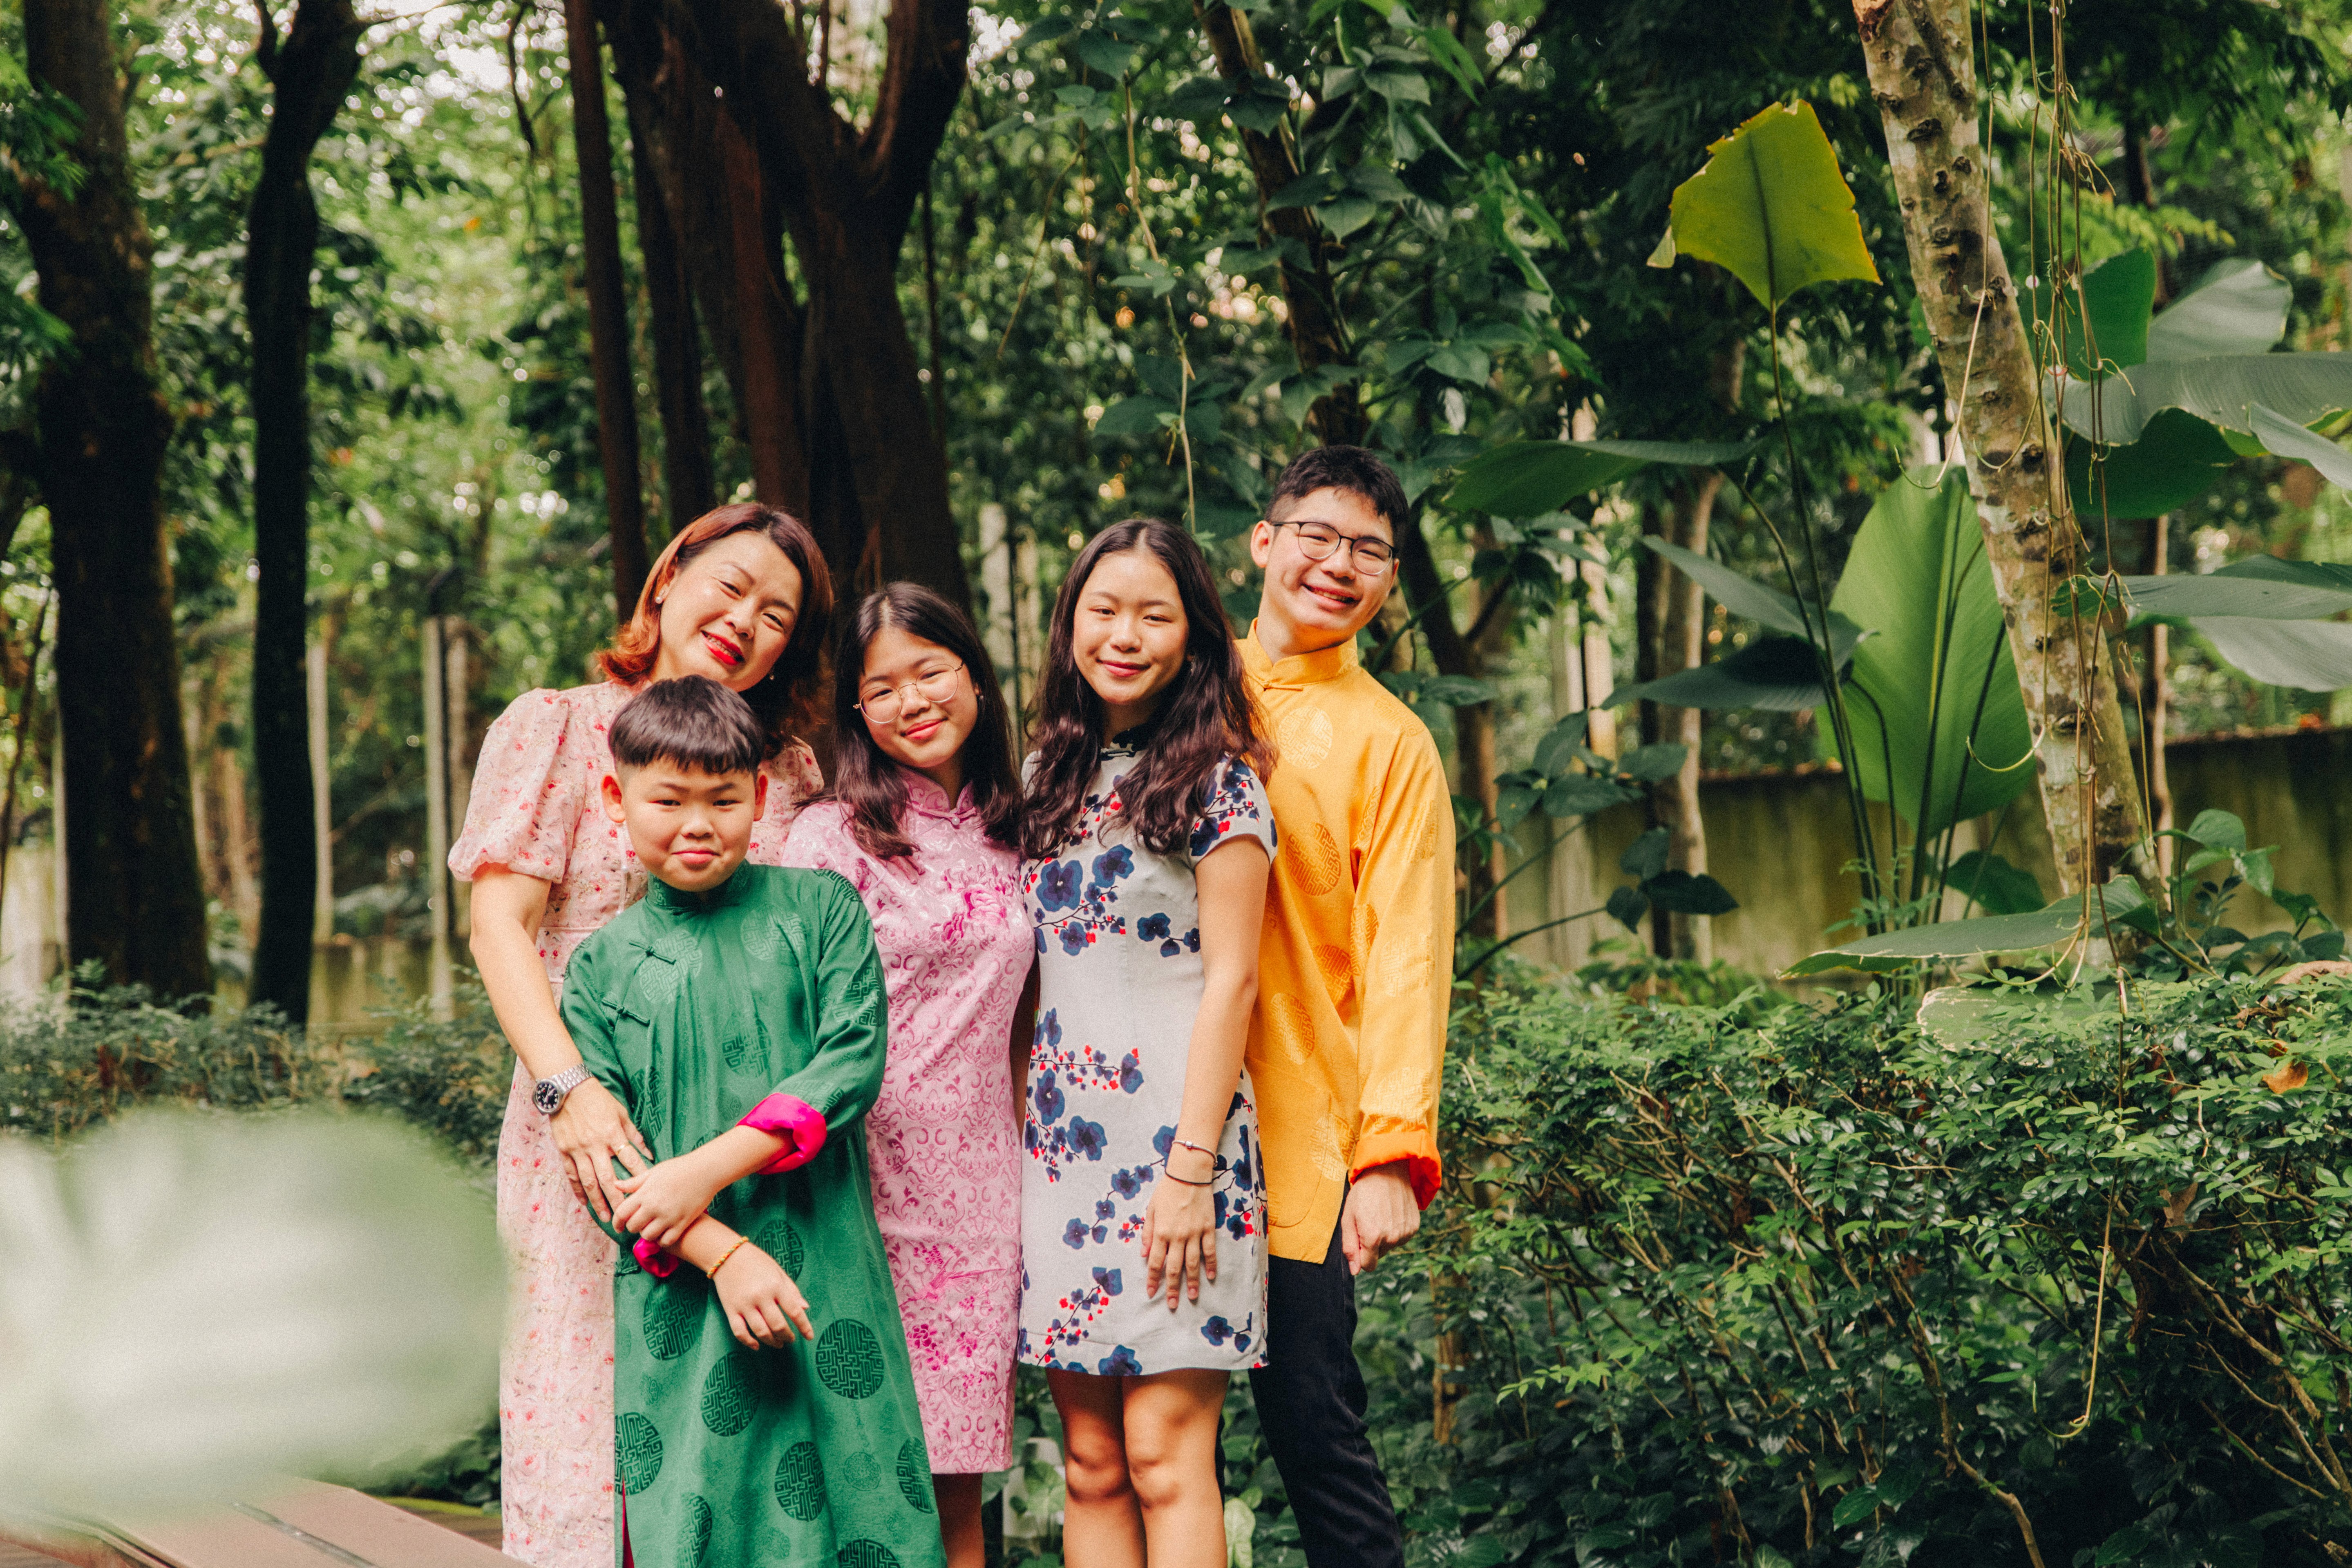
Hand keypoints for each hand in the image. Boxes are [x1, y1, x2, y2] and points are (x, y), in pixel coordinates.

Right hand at [549, 1078, 652, 1223]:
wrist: (567, 1088)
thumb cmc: (598, 1099)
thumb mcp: (620, 1112)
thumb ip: (633, 1134)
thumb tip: (648, 1153)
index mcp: (612, 1134)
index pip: (629, 1159)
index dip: (639, 1176)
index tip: (647, 1191)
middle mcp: (595, 1145)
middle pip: (608, 1178)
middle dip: (617, 1199)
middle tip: (625, 1217)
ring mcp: (577, 1149)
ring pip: (588, 1181)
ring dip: (597, 1201)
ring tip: (605, 1217)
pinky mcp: (564, 1151)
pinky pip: (571, 1175)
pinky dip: (578, 1190)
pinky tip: (584, 1202)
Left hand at [614, 1148, 724, 1249]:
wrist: (706, 1170)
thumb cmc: (680, 1168)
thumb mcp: (654, 1172)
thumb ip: (634, 1182)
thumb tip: (616, 1185)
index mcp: (645, 1193)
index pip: (622, 1213)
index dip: (616, 1222)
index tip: (618, 1226)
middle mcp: (654, 1206)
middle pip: (633, 1227)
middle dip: (633, 1227)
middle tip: (639, 1223)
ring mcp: (669, 1216)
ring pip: (648, 1236)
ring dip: (647, 1234)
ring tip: (652, 1227)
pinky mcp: (682, 1223)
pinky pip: (666, 1241)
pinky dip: (662, 1240)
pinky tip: (664, 1234)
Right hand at [712, 1242, 813, 1348]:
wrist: (726, 1255)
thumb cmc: (757, 1262)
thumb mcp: (778, 1271)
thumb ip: (792, 1291)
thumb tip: (805, 1308)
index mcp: (776, 1285)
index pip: (794, 1311)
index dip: (804, 1326)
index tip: (809, 1337)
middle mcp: (761, 1296)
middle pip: (778, 1325)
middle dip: (787, 1336)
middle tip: (791, 1340)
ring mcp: (744, 1304)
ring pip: (760, 1331)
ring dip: (772, 1341)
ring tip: (778, 1343)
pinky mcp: (730, 1309)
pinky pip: (739, 1331)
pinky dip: (748, 1342)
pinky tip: (756, 1345)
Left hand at [1140, 1157, 1218, 1309]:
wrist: (1188, 1174)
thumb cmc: (1167, 1190)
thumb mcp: (1151, 1210)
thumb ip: (1148, 1233)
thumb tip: (1144, 1254)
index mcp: (1161, 1232)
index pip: (1155, 1262)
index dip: (1153, 1279)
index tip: (1151, 1293)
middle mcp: (1178, 1236)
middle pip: (1174, 1267)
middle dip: (1172, 1288)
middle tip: (1172, 1304)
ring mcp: (1195, 1233)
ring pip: (1193, 1263)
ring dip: (1192, 1281)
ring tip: (1192, 1297)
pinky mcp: (1208, 1228)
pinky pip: (1210, 1250)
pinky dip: (1211, 1264)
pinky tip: (1210, 1276)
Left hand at [1340, 1163, 1420, 1275]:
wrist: (1387, 1171)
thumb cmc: (1363, 1193)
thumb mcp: (1348, 1218)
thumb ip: (1349, 1247)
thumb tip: (1354, 1271)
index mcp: (1372, 1237)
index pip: (1368, 1266)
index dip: (1361, 1255)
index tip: (1359, 1239)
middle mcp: (1392, 1238)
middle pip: (1379, 1256)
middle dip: (1372, 1244)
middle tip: (1369, 1220)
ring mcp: (1405, 1233)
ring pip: (1391, 1247)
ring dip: (1384, 1236)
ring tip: (1380, 1214)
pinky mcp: (1414, 1227)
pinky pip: (1401, 1238)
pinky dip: (1395, 1229)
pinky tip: (1391, 1213)